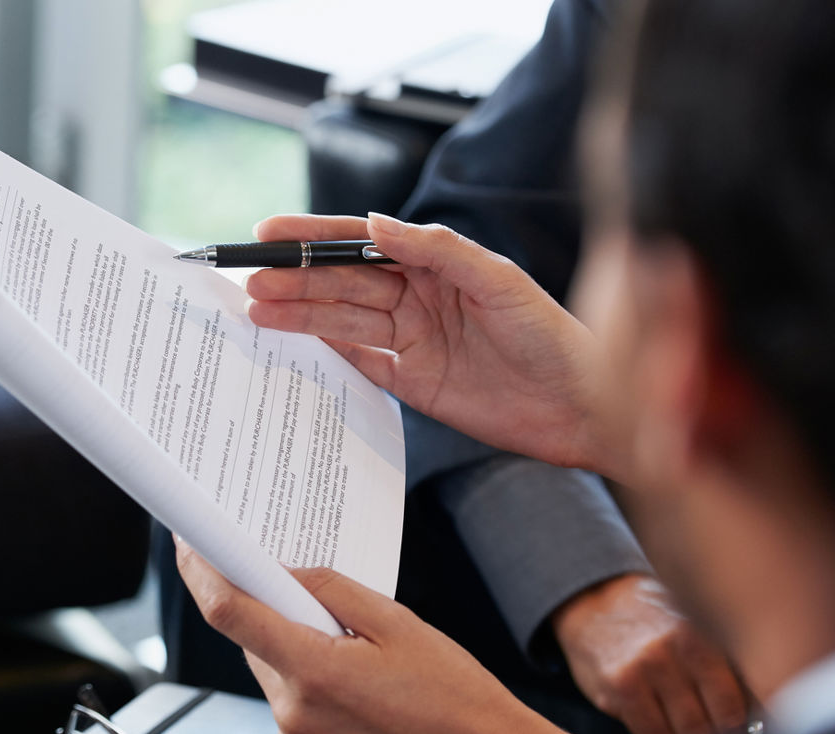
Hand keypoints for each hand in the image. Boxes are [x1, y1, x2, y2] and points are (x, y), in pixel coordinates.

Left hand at [174, 537, 678, 733]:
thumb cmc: (455, 696)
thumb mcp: (396, 621)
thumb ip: (329, 590)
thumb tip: (281, 571)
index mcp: (314, 674)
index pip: (229, 613)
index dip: (203, 573)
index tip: (192, 545)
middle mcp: (295, 714)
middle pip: (252, 640)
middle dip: (271, 609)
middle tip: (314, 595)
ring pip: (269, 670)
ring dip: (290, 646)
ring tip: (351, 647)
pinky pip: (287, 701)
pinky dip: (304, 679)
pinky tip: (352, 678)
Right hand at [246, 213, 622, 479]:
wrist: (583, 408)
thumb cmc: (554, 336)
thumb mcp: (498, 280)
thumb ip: (435, 250)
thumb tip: (375, 224)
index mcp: (438, 264)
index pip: (363, 243)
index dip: (315, 238)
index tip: (271, 234)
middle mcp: (421, 298)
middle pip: (344, 284)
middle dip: (296, 280)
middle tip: (251, 281)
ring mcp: (415, 340)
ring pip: (344, 322)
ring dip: (301, 314)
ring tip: (256, 310)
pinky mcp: (414, 383)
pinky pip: (361, 364)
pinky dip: (327, 354)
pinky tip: (293, 344)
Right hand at [554, 574, 750, 733]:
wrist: (594, 600)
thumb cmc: (656, 622)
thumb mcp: (693, 627)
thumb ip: (724, 662)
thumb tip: (765, 715)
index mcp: (707, 633)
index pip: (745, 698)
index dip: (755, 730)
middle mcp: (679, 647)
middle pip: (721, 720)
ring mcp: (647, 667)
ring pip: (690, 733)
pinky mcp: (619, 686)